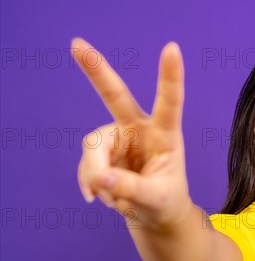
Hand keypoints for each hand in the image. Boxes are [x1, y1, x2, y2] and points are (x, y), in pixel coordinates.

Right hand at [73, 37, 192, 228]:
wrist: (153, 215)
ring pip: (94, 146)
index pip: (169, 102)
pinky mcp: (102, 152)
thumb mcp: (157, 201)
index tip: (172, 48)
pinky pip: (87, 163)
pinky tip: (99, 196)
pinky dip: (90, 181)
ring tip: (108, 197)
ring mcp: (118, 138)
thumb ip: (132, 190)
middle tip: (76, 44)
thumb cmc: (165, 202)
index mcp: (165, 135)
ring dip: (95, 173)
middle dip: (95, 70)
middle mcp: (139, 129)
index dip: (170, 76)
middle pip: (115, 95)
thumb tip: (102, 178)